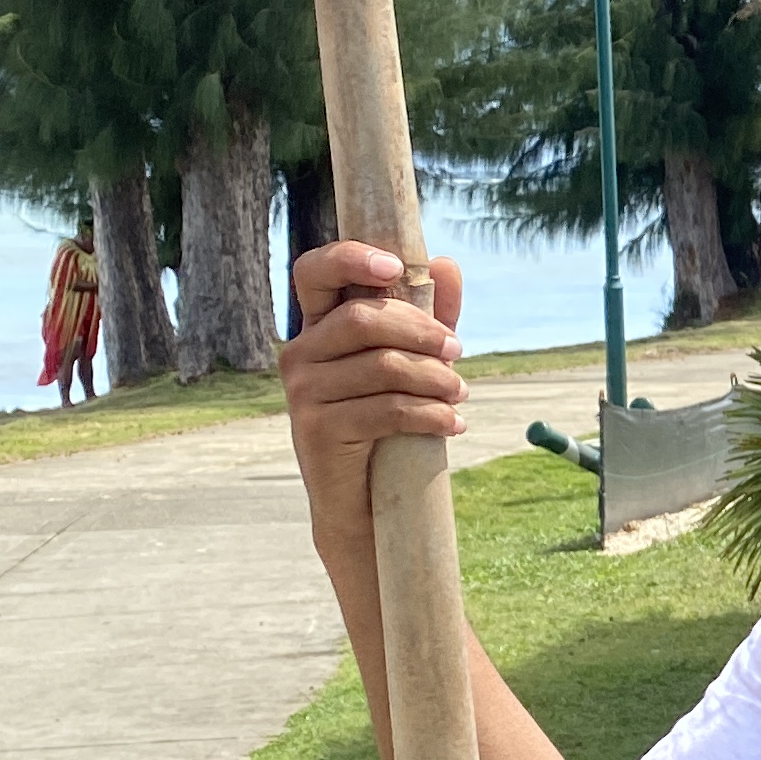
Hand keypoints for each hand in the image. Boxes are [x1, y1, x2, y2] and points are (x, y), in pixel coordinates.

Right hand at [282, 240, 464, 551]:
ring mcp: (303, 391)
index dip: (350, 258)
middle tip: (459, 351)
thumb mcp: (414, 360)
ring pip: (382, 366)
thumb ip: (428, 313)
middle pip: (363, 319)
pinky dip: (430, 415)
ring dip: (435, 378)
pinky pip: (386, 409)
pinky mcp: (317, 429)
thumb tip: (445, 262)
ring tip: (461, 393)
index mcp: (317, 327)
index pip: (314, 272)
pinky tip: (453, 424)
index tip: (396, 266)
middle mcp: (299, 353)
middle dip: (422, 331)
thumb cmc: (388, 421)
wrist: (362, 501)